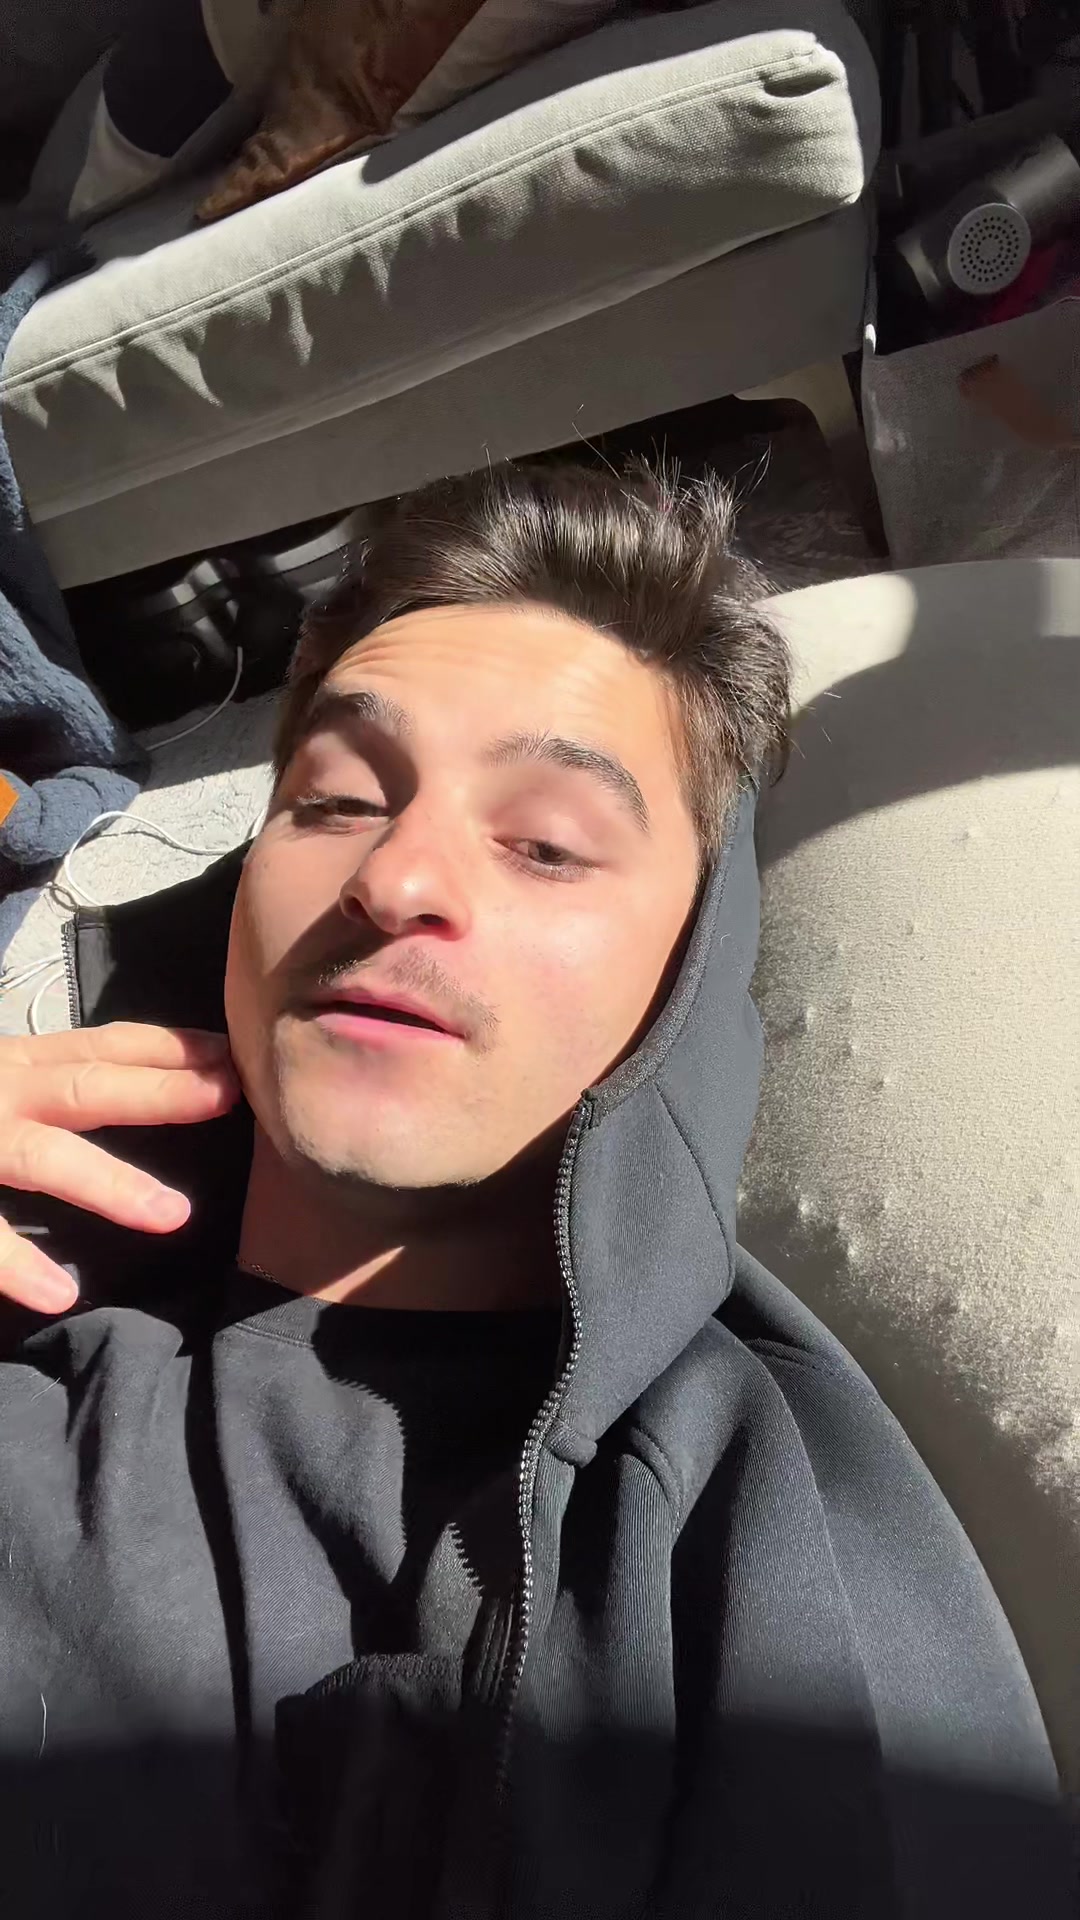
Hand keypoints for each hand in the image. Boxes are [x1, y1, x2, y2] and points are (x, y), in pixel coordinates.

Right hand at [0, 1024, 239, 1314]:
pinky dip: (12, 1262)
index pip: (100, 1046)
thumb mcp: (3, 1082)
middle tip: (230, 1098)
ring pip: (39, 1155)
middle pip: (85, 1086)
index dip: (168, 1048)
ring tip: (173, 1216)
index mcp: (13, 1065)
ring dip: (105, 1182)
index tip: (233, 1055)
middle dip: (159, 1091)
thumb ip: (55, 1087)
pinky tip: (58, 1293)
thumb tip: (149, 1088)